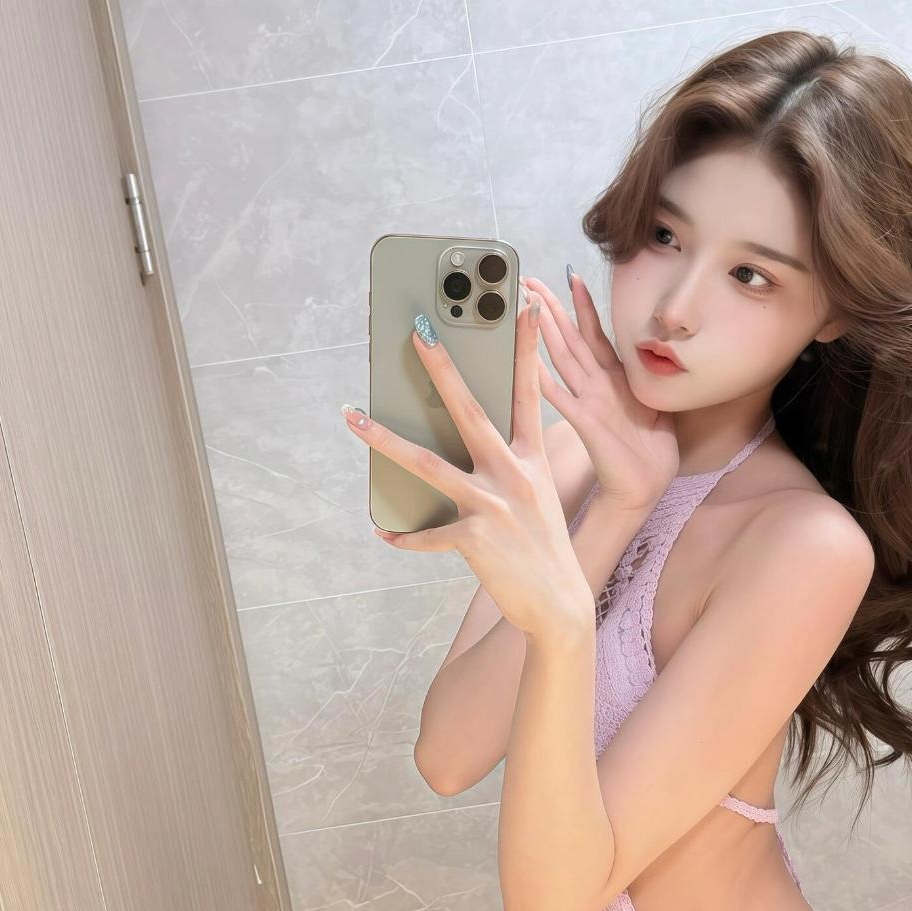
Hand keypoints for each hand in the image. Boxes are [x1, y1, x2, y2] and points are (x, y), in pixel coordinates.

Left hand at [341, 301, 593, 641]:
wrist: (559, 603)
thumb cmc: (542, 547)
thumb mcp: (536, 496)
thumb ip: (509, 465)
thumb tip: (469, 440)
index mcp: (532, 460)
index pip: (530, 394)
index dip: (525, 350)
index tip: (522, 307)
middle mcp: (513, 474)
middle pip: (470, 411)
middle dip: (442, 368)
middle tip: (417, 332)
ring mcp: (493, 504)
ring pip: (428, 463)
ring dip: (385, 439)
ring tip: (352, 418)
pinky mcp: (476, 537)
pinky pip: (428, 534)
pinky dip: (404, 535)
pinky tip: (383, 532)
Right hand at [521, 270, 678, 509]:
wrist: (644, 489)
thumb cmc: (651, 454)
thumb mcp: (660, 406)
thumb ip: (651, 381)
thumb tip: (661, 357)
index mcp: (615, 381)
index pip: (595, 335)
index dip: (583, 306)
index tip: (572, 277)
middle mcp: (597, 387)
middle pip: (570, 339)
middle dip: (552, 308)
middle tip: (530, 281)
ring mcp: (588, 402)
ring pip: (563, 359)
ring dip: (545, 332)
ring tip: (527, 306)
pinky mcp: (586, 422)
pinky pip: (562, 397)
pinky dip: (544, 380)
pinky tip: (529, 363)